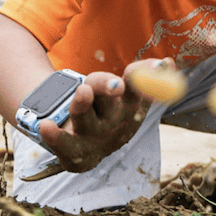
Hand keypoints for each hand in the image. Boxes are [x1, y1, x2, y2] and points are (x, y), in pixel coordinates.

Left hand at [37, 60, 161, 171]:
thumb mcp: (127, 95)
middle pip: (111, 103)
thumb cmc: (109, 112)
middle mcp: (114, 123)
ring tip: (82, 91)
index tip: (160, 64)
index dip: (147, 77)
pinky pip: (62, 144)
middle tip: (116, 84)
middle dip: (110, 89)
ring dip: (83, 106)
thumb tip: (170, 63)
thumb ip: (144, 75)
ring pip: (86, 119)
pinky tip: (46, 127)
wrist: (87, 148)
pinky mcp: (72, 151)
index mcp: (130, 108)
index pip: (138, 90)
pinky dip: (54, 137)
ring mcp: (92, 137)